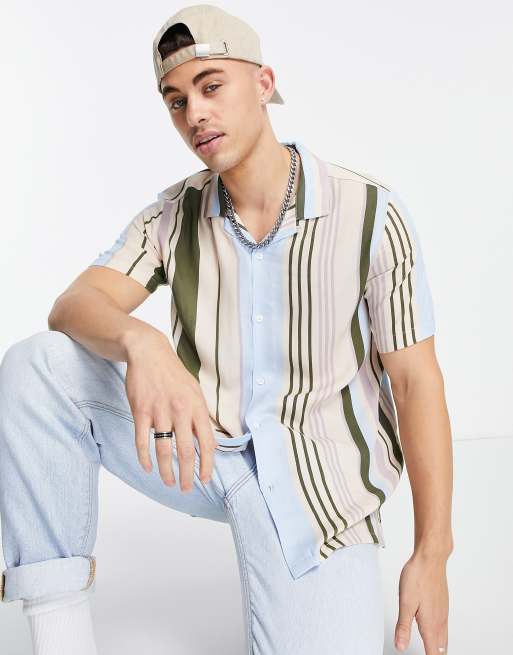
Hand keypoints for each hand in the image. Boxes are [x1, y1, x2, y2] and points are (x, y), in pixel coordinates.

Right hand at [124, 330, 216, 490]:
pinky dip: (144, 457)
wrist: (149, 352)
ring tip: (168, 482)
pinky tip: (147, 468)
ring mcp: (160, 410)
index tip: (205, 479)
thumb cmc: (174, 374)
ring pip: (163, 449)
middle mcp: (181, 410)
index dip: (206, 465)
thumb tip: (211, 443)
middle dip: (187, 474)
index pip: (207, 443)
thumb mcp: (195, 391)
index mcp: (197, 407)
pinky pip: (142, 440)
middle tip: (185, 488)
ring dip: (166, 470)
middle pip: (185, 451)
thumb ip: (201, 417)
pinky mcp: (141, 410)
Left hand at [395, 552, 449, 653]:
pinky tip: (435, 633)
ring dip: (439, 649)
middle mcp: (439, 621)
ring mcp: (443, 612)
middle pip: (441, 649)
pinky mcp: (443, 605)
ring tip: (434, 653)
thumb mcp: (405, 603)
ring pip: (444, 639)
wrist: (431, 559)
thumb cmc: (417, 577)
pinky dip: (441, 637)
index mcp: (430, 624)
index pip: (433, 653)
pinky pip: (444, 627)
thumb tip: (401, 646)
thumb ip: (403, 627)